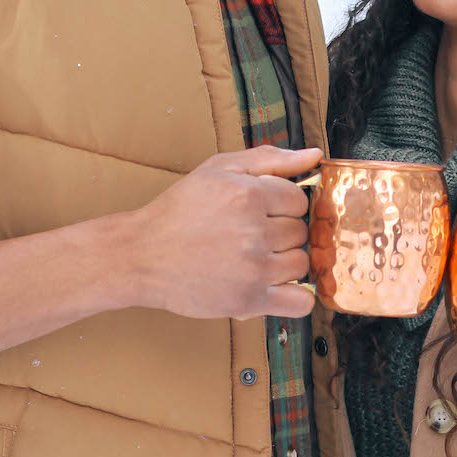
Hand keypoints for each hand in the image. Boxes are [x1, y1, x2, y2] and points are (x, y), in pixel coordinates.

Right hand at [120, 145, 321, 318]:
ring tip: (253, 260)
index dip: (281, 206)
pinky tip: (276, 287)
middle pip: (299, 232)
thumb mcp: (218, 169)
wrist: (141, 255)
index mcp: (249, 195)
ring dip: (283, 263)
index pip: (298, 200)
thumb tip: (314, 155)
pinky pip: (300, 302)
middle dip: (280, 233)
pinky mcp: (249, 301)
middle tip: (248, 236)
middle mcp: (254, 232)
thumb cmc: (179, 211)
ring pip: (300, 263)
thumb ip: (269, 158)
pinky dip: (295, 296)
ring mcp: (254, 269)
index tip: (259, 213)